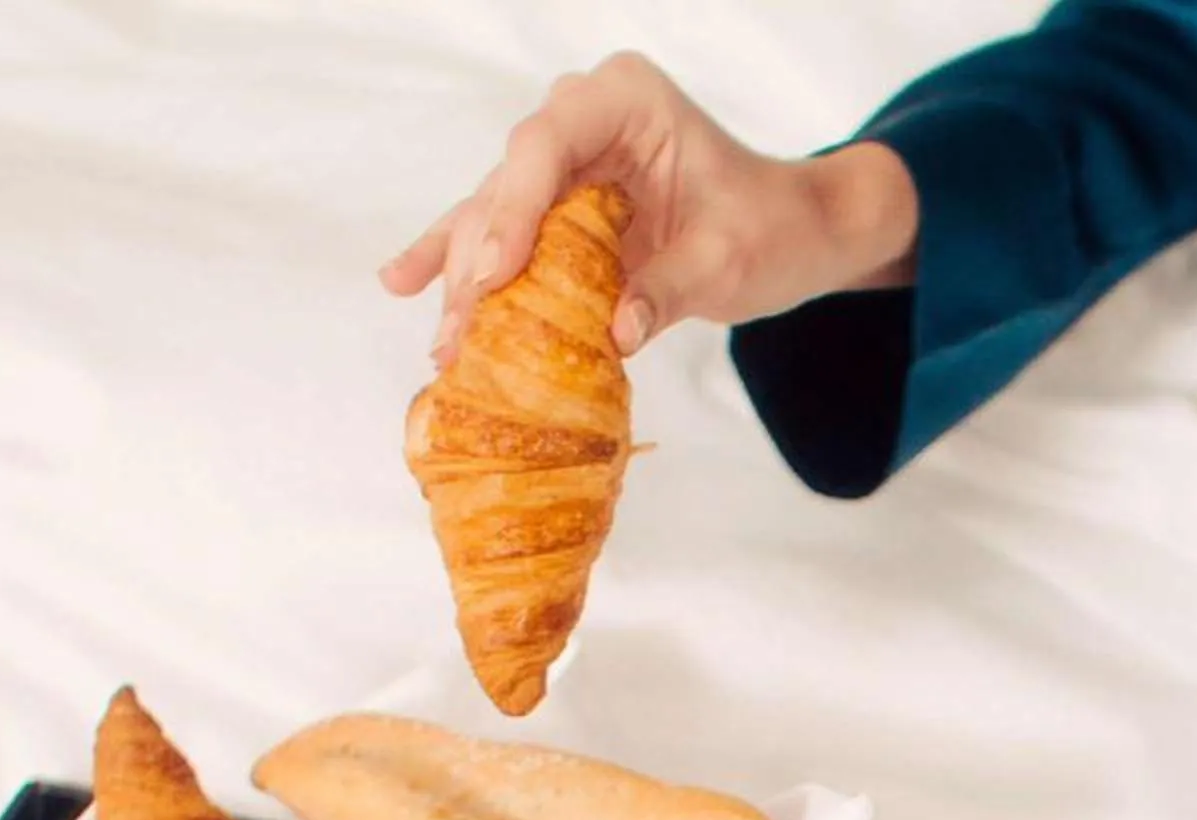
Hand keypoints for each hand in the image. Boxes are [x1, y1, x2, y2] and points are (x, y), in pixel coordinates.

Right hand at [379, 52, 918, 364]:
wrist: (792, 232)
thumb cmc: (771, 230)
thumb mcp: (730, 262)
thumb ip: (670, 289)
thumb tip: (613, 334)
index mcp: (627, 100)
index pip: (549, 142)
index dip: (513, 207)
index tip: (494, 275)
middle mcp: (585, 117)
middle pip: (510, 185)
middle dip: (480, 262)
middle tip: (459, 332)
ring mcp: (566, 158)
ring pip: (496, 214)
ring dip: (465, 280)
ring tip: (441, 341)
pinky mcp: (559, 202)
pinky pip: (502, 232)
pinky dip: (462, 264)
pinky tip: (405, 284)